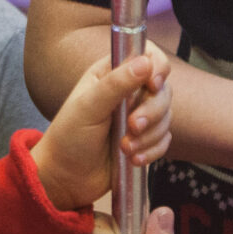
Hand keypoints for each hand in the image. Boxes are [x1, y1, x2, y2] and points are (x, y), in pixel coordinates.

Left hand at [33, 46, 171, 210]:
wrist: (66, 178)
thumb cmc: (69, 137)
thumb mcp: (88, 106)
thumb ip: (116, 83)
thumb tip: (146, 62)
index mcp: (112, 74)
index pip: (147, 55)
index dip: (157, 67)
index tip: (153, 85)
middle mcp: (129, 92)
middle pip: (163, 89)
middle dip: (152, 111)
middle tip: (132, 126)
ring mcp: (139, 116)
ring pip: (166, 116)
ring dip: (149, 136)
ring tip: (125, 149)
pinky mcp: (145, 140)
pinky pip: (164, 140)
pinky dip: (152, 151)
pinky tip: (133, 159)